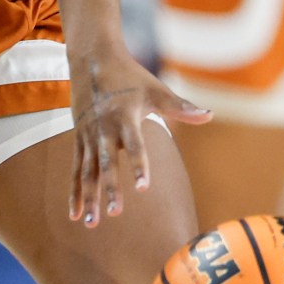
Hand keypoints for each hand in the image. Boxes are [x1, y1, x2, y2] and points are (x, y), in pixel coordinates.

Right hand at [68, 49, 209, 226]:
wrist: (92, 59)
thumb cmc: (130, 76)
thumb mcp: (156, 89)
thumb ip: (181, 108)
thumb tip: (209, 115)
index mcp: (125, 116)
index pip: (134, 146)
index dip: (138, 166)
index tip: (142, 188)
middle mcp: (104, 128)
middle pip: (106, 164)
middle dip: (109, 189)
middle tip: (115, 214)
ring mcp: (88, 136)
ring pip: (87, 172)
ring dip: (88, 198)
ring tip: (91, 224)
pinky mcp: (79, 139)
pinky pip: (75, 170)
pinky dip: (74, 192)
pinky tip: (75, 215)